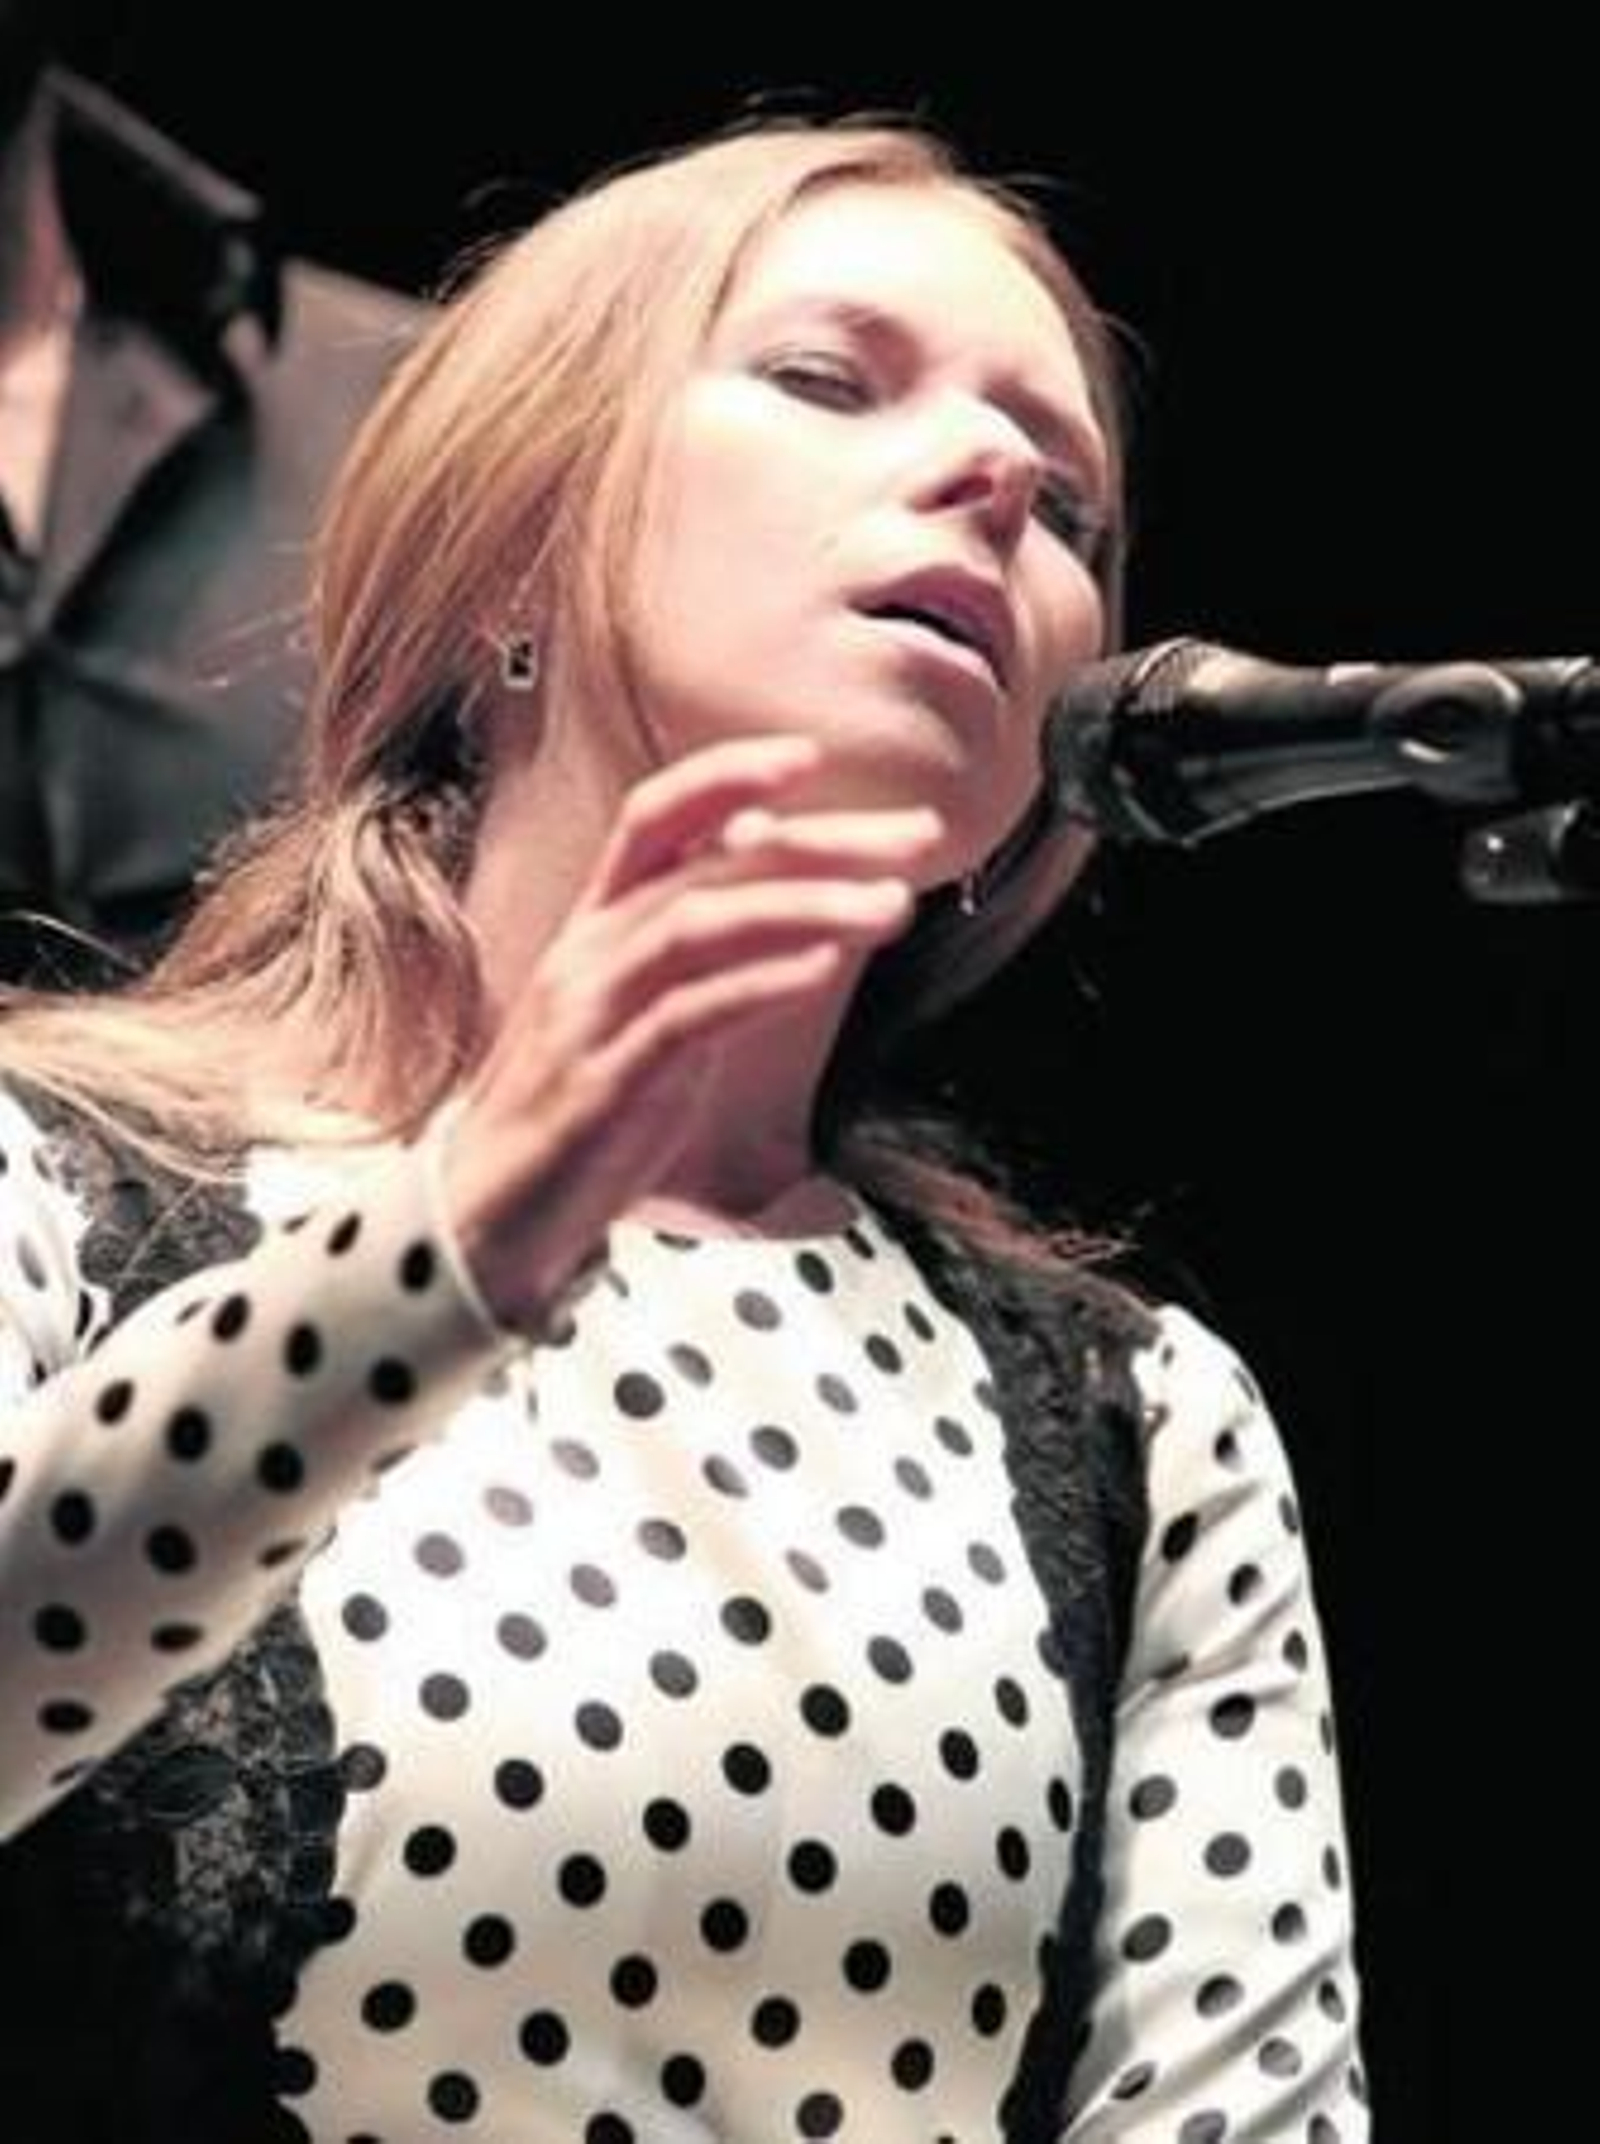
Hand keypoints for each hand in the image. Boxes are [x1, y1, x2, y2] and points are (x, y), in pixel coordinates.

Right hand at [442, 735, 940, 1329]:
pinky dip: (757, 985)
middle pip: (706, 864)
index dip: (727, 775)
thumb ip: (700, 949)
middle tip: (919, 835)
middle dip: (821, 841)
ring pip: (699, 924)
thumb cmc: (579, 1113)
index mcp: (597, 928)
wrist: (485, 1219)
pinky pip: (687, 1016)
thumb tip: (770, 875)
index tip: (813, 756)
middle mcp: (590, 953)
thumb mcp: (642, 1013)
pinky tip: (821, 970)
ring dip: (808, 907)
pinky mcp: (606, 1082)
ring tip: (893, 906)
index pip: (656, 817)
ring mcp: (594, 1013)